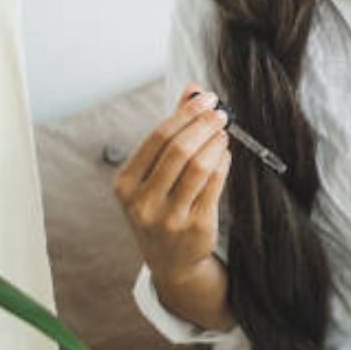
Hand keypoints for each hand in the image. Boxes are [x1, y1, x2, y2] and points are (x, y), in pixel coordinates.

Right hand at [112, 83, 231, 283]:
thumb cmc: (161, 204)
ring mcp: (168, 218)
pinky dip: (223, 163)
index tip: (207, 98)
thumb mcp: (154, 173)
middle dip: (204, 125)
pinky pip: (214, 184)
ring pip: (199, 166)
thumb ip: (172, 130)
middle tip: (221, 112)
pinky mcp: (195, 227)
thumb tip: (191, 89)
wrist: (171, 260)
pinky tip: (225, 153)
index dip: (186, 113)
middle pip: (179, 150)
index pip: (158, 137)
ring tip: (224, 132)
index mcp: (125, 184)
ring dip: (216, 142)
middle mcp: (142, 202)